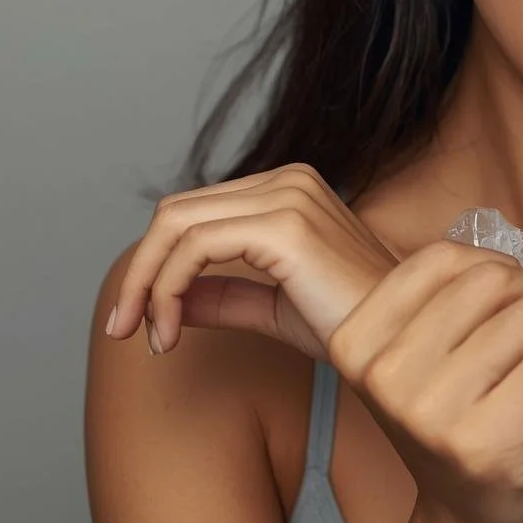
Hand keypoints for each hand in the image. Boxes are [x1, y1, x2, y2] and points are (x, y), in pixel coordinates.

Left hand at [102, 162, 398, 360]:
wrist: (398, 343)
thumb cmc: (353, 326)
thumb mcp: (274, 308)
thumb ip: (221, 296)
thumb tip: (168, 300)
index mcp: (289, 188)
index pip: (195, 211)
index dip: (156, 264)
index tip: (141, 322)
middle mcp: (288, 179)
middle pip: (175, 212)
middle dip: (141, 273)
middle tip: (124, 328)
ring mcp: (287, 196)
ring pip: (175, 225)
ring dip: (147, 285)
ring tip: (148, 336)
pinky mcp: (284, 225)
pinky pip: (195, 249)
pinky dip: (168, 290)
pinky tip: (170, 331)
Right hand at [330, 241, 522, 522]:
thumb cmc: (455, 432)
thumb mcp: (418, 366)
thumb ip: (438, 307)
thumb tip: (507, 259)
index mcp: (357, 343)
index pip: (439, 260)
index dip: (499, 264)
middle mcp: (384, 376)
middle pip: (493, 284)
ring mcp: (430, 412)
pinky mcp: (483, 443)